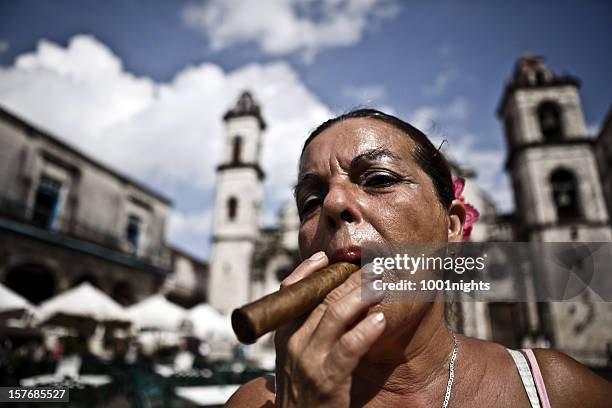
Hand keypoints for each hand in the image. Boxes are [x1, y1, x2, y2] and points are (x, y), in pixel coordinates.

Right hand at [274, 252, 385, 407]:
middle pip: (320, 297)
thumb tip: (330, 300)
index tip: (326, 257)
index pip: (290, 291)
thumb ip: (308, 330)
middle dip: (348, 279)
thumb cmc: (304, 388)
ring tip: (380, 285)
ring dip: (362, 295)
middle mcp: (292, 342)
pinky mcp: (328, 377)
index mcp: (283, 333)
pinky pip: (350, 345)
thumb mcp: (296, 356)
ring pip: (336, 314)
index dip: (307, 270)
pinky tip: (381, 319)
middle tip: (372, 267)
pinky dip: (367, 329)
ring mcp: (309, 359)